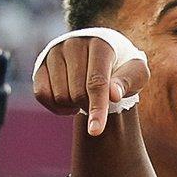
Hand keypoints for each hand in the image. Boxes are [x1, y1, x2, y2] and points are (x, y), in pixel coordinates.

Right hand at [32, 36, 149, 135]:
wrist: (103, 52)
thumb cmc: (123, 66)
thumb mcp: (136, 72)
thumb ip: (129, 82)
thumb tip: (114, 95)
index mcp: (100, 44)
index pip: (96, 82)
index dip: (97, 108)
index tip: (96, 131)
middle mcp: (74, 44)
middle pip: (77, 92)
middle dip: (89, 106)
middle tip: (99, 102)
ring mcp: (54, 52)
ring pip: (59, 95)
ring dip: (74, 106)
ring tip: (86, 97)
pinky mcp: (40, 63)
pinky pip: (41, 94)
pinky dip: (56, 106)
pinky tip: (70, 102)